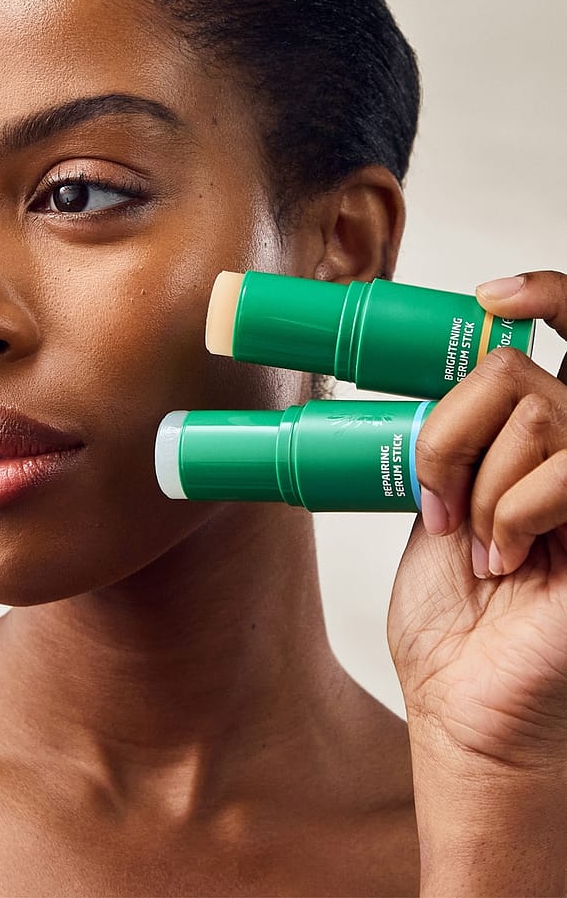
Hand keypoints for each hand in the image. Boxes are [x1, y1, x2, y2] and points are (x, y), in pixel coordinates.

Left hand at [388, 271, 566, 766]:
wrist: (466, 697)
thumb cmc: (453, 615)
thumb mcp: (439, 502)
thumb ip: (454, 440)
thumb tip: (436, 380)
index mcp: (535, 440)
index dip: (546, 293)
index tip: (489, 293)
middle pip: (520, 367)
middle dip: (454, 429)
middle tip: (439, 493)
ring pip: (534, 413)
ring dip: (479, 485)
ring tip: (478, 545)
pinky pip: (563, 471)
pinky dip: (511, 514)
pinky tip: (509, 561)